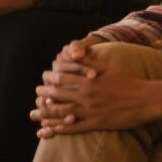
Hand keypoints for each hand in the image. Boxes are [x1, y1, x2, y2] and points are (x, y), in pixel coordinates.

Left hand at [31, 50, 158, 136]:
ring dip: (47, 112)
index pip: (60, 78)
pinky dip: (61, 128)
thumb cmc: (128, 80)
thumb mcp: (106, 66)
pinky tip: (52, 129)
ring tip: (37, 113)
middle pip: (57, 94)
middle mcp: (85, 95)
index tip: (43, 79)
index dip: (49, 79)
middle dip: (44, 95)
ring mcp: (91, 110)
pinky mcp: (98, 123)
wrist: (146, 99)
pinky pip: (76, 127)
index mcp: (86, 80)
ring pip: (62, 112)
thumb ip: (87, 61)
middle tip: (36, 96)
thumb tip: (72, 54)